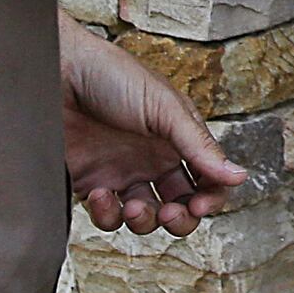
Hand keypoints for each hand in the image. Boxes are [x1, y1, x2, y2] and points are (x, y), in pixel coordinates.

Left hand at [59, 15, 248, 234]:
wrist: (55, 71)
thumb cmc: (111, 75)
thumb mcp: (165, 108)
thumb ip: (200, 147)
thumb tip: (238, 176)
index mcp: (178, 139)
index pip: (207, 180)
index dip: (211, 198)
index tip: (201, 204)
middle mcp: (153, 159)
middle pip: (180, 205)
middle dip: (181, 219)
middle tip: (171, 213)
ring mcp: (121, 173)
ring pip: (145, 217)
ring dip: (144, 221)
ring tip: (134, 207)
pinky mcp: (90, 183)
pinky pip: (107, 215)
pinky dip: (108, 215)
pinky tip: (100, 195)